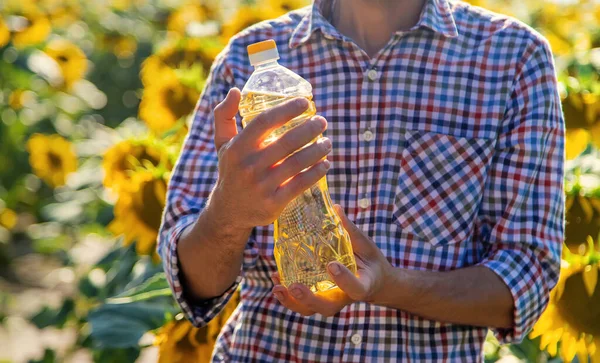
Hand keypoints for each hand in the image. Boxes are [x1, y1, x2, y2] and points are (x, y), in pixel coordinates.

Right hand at [207, 88, 331, 230]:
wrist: (228, 210)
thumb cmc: (231, 169)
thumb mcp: (222, 143)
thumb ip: (224, 116)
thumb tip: (236, 91)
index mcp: (237, 148)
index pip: (264, 122)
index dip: (286, 110)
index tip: (305, 103)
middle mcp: (249, 166)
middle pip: (287, 142)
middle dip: (310, 129)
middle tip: (322, 122)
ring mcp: (262, 186)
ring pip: (297, 163)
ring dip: (317, 150)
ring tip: (327, 142)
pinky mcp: (273, 203)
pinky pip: (300, 184)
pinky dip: (316, 172)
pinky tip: (325, 164)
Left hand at [271, 205, 394, 316]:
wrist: (373, 282)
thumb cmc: (369, 261)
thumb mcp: (365, 245)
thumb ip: (349, 230)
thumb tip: (335, 207)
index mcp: (362, 286)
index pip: (355, 288)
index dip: (344, 279)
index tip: (332, 265)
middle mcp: (343, 298)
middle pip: (326, 307)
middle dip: (308, 298)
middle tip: (295, 286)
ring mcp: (329, 300)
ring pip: (309, 309)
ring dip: (291, 301)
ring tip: (277, 287)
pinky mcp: (317, 298)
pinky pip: (300, 302)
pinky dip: (286, 295)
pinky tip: (275, 279)